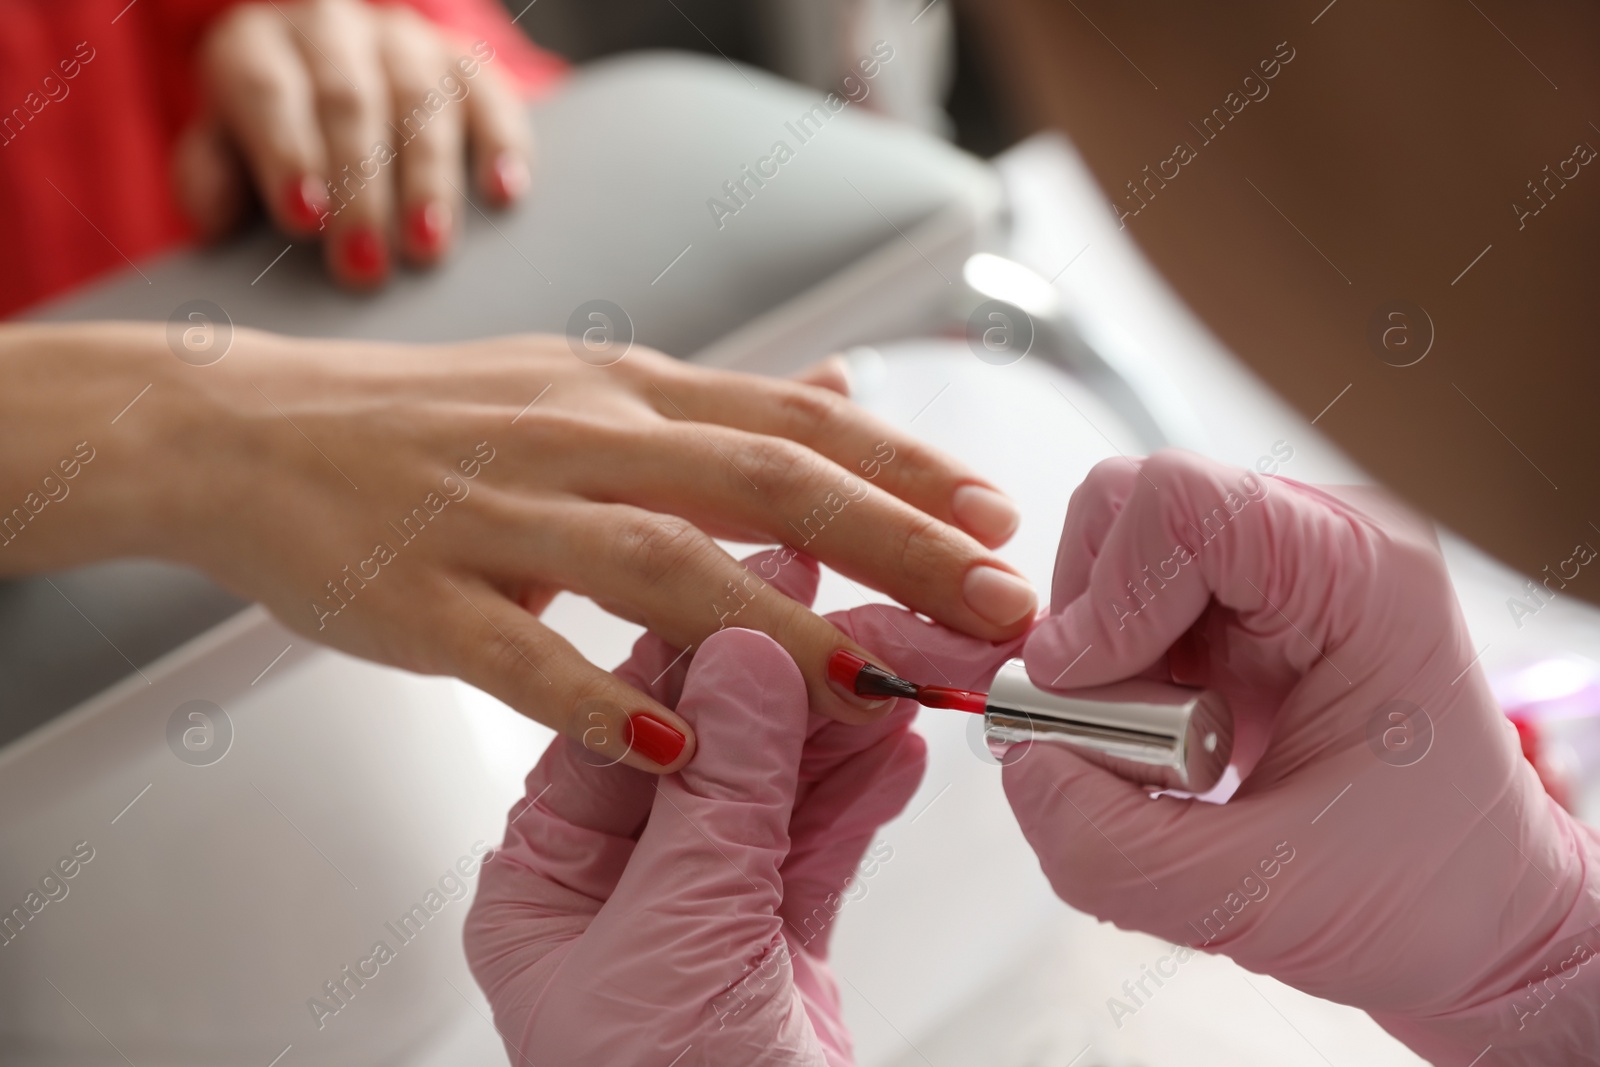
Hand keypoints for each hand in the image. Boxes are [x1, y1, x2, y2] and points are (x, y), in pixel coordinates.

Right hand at [7, 324, 1031, 772]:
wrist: (243, 429)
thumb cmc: (422, 420)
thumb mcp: (580, 386)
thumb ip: (712, 407)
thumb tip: (843, 396)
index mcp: (619, 393)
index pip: (790, 421)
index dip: (903, 468)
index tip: (997, 515)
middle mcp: (574, 437)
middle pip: (759, 480)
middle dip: (891, 541)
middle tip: (993, 599)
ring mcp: (495, 516)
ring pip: (658, 561)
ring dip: (779, 629)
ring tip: (882, 687)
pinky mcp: (420, 597)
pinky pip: (519, 654)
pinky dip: (601, 701)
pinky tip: (678, 746)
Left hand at [175, 0, 530, 285]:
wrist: (331, 75)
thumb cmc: (274, 131)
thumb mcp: (224, 145)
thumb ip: (212, 177)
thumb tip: (213, 221)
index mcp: (258, 46)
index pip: (270, 93)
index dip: (289, 155)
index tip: (303, 220)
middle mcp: (333, 30)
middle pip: (350, 104)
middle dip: (360, 192)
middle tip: (366, 267)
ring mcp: (406, 44)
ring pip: (421, 103)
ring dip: (427, 181)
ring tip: (428, 248)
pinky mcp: (467, 65)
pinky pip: (492, 99)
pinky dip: (501, 146)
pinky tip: (504, 194)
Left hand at [464, 551, 1015, 1064]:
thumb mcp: (683, 942)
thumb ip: (722, 793)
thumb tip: (744, 655)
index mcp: (546, 877)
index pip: (626, 716)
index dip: (708, 636)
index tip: (779, 574)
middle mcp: (617, 883)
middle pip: (716, 739)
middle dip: (802, 678)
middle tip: (879, 618)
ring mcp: (701, 908)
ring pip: (781, 782)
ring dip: (849, 725)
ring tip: (911, 670)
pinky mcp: (773, 940)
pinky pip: (821, 843)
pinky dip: (864, 793)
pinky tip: (900, 744)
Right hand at [1005, 451, 1599, 1063]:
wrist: (1472, 918)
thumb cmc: (1417, 897)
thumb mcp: (1252, 902)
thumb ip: (1109, 844)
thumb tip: (1024, 762)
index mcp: (1363, 574)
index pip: (1182, 502)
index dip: (1110, 595)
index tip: (1092, 699)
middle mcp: (1321, 543)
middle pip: (1130, 506)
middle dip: (1087, 622)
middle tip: (1113, 728)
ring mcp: (1281, 567)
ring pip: (1113, 547)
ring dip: (1095, 652)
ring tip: (1149, 744)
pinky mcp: (1243, 605)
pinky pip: (1126, 598)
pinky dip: (1107, 670)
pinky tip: (1158, 737)